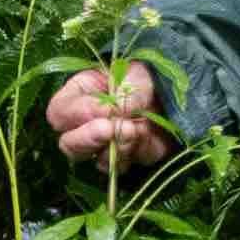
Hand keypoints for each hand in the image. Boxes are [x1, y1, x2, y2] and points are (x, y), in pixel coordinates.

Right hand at [45, 62, 175, 169]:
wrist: (179, 95)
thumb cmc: (150, 77)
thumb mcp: (139, 72)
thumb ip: (129, 87)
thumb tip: (120, 109)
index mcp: (79, 95)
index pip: (60, 112)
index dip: (80, 113)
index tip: (108, 108)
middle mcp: (85, 124)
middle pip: (68, 144)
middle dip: (89, 138)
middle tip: (111, 128)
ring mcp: (104, 146)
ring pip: (94, 160)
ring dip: (116, 147)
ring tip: (137, 130)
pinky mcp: (126, 159)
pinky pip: (121, 166)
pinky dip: (134, 153)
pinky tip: (147, 136)